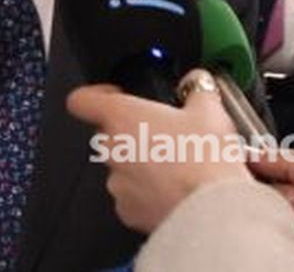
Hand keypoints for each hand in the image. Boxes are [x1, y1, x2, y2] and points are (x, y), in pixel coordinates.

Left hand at [66, 70, 249, 233]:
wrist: (212, 208)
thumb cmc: (203, 158)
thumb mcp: (209, 110)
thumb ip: (197, 89)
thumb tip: (197, 82)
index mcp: (121, 117)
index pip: (82, 100)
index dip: (95, 95)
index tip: (113, 95)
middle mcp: (111, 149)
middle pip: (109, 134)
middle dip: (133, 133)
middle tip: (165, 135)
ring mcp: (117, 182)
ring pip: (121, 167)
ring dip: (141, 165)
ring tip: (177, 167)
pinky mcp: (128, 210)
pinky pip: (132, 197)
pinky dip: (148, 194)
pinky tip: (175, 191)